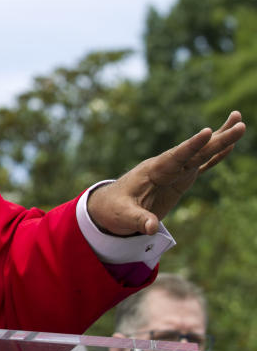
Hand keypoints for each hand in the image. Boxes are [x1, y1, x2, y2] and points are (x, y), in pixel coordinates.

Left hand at [87, 111, 245, 235]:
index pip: (176, 156)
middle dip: (217, 139)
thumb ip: (138, 220)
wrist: (109, 206)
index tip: (207, 132)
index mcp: (153, 171)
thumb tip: (151, 227)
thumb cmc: (114, 209)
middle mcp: (166, 166)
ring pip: (201, 153)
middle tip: (241, 124)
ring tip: (240, 122)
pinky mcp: (179, 179)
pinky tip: (229, 146)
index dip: (192, 145)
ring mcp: (174, 171)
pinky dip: (215, 156)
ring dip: (221, 140)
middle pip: (196, 151)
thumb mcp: (123, 216)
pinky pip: (201, 165)